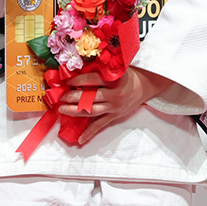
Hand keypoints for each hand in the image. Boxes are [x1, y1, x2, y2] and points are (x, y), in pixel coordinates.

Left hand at [56, 67, 175, 144]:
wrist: (145, 86)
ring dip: (75, 111)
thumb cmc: (128, 75)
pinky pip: (100, 125)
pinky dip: (90, 133)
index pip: (94, 80)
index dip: (79, 80)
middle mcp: (115, 94)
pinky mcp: (114, 116)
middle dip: (73, 97)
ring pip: (92, 111)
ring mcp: (114, 107)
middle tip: (61, 97)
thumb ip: (102, 68)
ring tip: (63, 110)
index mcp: (115, 80)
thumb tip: (79, 66)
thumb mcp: (118, 68)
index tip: (67, 81)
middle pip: (91, 97)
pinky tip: (80, 139)